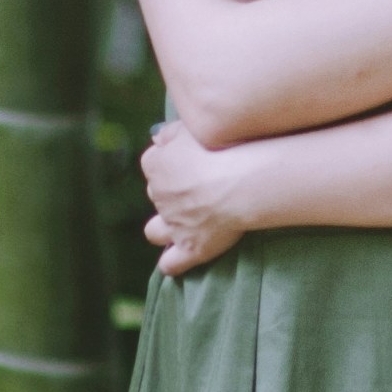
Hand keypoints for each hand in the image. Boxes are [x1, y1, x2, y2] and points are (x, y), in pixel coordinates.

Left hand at [140, 121, 252, 276]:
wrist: (237, 181)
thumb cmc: (219, 147)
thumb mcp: (190, 128)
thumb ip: (170, 133)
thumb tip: (158, 137)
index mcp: (156, 165)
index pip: (154, 162)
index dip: (171, 163)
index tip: (190, 161)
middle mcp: (159, 195)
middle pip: (157, 194)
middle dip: (170, 194)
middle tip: (196, 189)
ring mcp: (172, 224)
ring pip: (154, 231)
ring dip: (162, 229)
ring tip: (181, 226)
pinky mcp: (190, 247)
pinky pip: (171, 263)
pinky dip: (172, 263)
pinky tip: (178, 261)